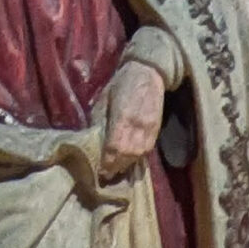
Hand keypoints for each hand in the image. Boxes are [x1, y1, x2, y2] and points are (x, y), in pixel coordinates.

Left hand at [99, 59, 165, 176]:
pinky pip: (147, 150)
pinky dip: (137, 158)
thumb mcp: (104, 98)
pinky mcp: (156, 130)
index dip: (107, 162)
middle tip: (106, 174)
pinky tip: (129, 160)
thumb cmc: (121, 84)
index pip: (114, 147)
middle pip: (127, 155)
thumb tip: (92, 141)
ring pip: (138, 156)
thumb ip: (100, 120)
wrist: (147, 73)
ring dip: (126, 165)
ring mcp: (149, 129)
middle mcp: (137, 126)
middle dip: (116, 167)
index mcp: (122, 117)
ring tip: (116, 169)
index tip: (100, 171)